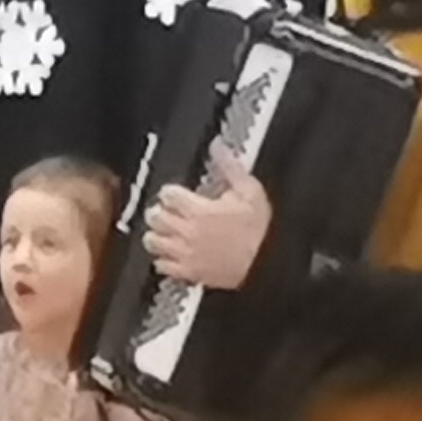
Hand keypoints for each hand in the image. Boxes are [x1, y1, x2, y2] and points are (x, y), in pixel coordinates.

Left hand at [146, 149, 272, 290]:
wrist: (269, 264)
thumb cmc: (262, 231)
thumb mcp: (250, 192)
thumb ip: (230, 167)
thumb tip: (219, 147)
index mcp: (198, 209)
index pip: (167, 193)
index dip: (172, 192)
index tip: (177, 194)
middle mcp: (186, 231)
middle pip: (154, 216)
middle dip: (160, 211)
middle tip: (169, 212)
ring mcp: (185, 253)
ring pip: (152, 240)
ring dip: (157, 234)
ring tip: (167, 232)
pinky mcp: (188, 272)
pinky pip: (161, 265)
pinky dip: (164, 259)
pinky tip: (174, 254)